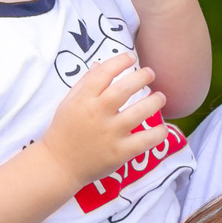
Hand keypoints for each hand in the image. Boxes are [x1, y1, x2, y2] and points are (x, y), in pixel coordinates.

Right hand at [41, 51, 170, 185]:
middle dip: (141, 77)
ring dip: (154, 102)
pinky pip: (145, 141)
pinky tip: (162, 128)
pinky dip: (157, 133)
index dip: (120, 61)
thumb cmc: (63, 131)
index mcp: (83, 100)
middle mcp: (97, 114)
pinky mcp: (119, 153)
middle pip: (124, 89)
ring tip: (160, 97)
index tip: (131, 57)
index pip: (103, 73)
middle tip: (150, 73)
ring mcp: (109, 134)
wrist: (59, 165)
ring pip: (139, 112)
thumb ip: (85, 84)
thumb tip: (100, 64)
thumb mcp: (68, 103)